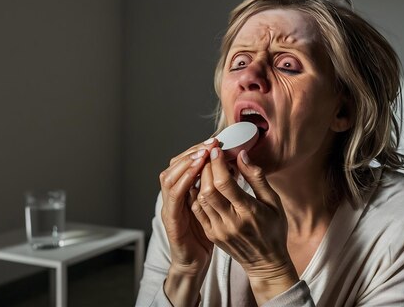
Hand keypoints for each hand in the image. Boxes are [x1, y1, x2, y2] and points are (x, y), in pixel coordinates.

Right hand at [159, 139, 216, 305]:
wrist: (194, 262)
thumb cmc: (205, 235)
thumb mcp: (215, 207)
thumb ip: (220, 186)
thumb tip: (233, 164)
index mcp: (184, 190)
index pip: (186, 162)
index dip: (198, 150)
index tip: (215, 140)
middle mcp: (174, 195)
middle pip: (175, 164)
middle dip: (192, 152)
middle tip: (209, 143)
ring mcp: (170, 206)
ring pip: (169, 176)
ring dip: (186, 164)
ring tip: (202, 154)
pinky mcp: (171, 218)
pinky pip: (173, 197)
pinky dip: (182, 182)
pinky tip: (194, 174)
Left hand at [191, 146, 298, 304]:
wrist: (266, 262)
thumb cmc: (274, 229)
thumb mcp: (273, 202)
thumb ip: (257, 178)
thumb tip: (242, 155)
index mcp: (248, 212)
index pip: (224, 183)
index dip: (217, 164)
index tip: (217, 150)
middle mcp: (231, 222)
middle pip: (208, 190)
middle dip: (206, 168)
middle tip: (209, 156)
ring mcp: (218, 230)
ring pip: (199, 199)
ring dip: (199, 180)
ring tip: (206, 167)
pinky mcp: (211, 234)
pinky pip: (197, 210)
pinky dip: (196, 194)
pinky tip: (202, 183)